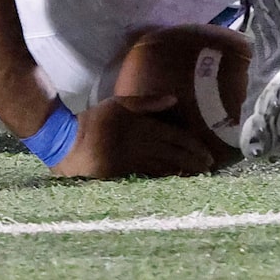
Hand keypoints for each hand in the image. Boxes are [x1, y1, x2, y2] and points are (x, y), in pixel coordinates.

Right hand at [55, 95, 227, 179]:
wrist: (70, 141)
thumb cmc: (95, 119)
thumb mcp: (119, 103)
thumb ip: (147, 102)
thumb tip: (174, 99)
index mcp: (143, 127)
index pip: (176, 137)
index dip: (193, 146)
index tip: (208, 154)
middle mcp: (143, 146)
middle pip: (175, 155)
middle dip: (194, 162)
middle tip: (209, 168)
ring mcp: (135, 162)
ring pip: (167, 167)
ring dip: (184, 171)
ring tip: (198, 175)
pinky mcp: (127, 173)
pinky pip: (153, 176)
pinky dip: (167, 178)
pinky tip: (175, 179)